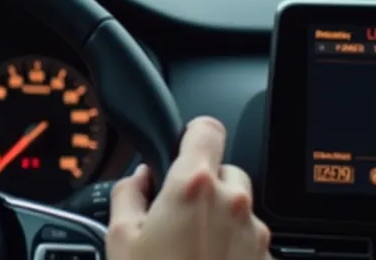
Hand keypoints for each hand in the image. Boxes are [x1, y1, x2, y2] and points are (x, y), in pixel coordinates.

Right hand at [106, 116, 271, 259]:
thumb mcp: (119, 238)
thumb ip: (128, 194)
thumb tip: (138, 180)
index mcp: (194, 186)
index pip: (207, 129)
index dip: (192, 135)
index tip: (183, 146)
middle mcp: (234, 204)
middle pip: (226, 171)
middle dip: (204, 187)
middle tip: (176, 217)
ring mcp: (255, 236)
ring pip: (240, 210)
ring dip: (220, 221)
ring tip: (189, 253)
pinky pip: (249, 243)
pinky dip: (232, 251)